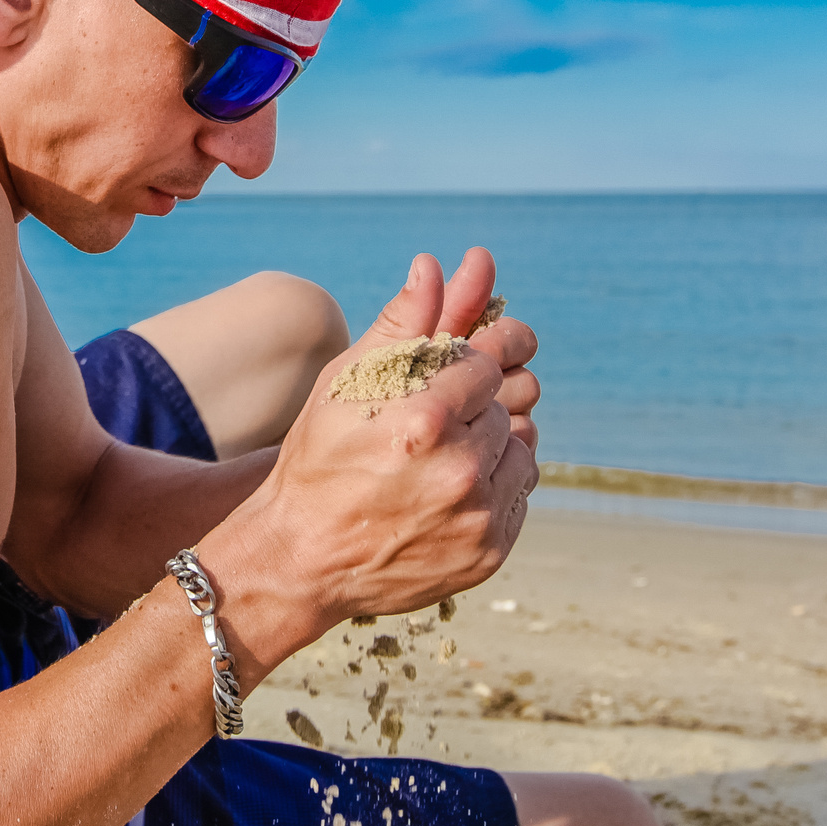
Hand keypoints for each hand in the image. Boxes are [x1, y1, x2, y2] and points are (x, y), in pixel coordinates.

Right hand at [223, 248, 539, 629]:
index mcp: (423, 420)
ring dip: (493, 441)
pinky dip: (497, 483)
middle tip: (442, 414)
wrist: (304, 559)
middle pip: (508, 404)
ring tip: (446, 450)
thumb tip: (432, 266)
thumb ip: (401, 325)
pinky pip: (520, 495)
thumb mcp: (347, 385)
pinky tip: (453, 485)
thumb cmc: (319, 461)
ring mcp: (478, 517)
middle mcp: (458, 470)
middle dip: (478, 402)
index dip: (476, 355)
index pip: (485, 361)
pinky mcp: (490, 552)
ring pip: (522, 448)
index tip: (467, 360)